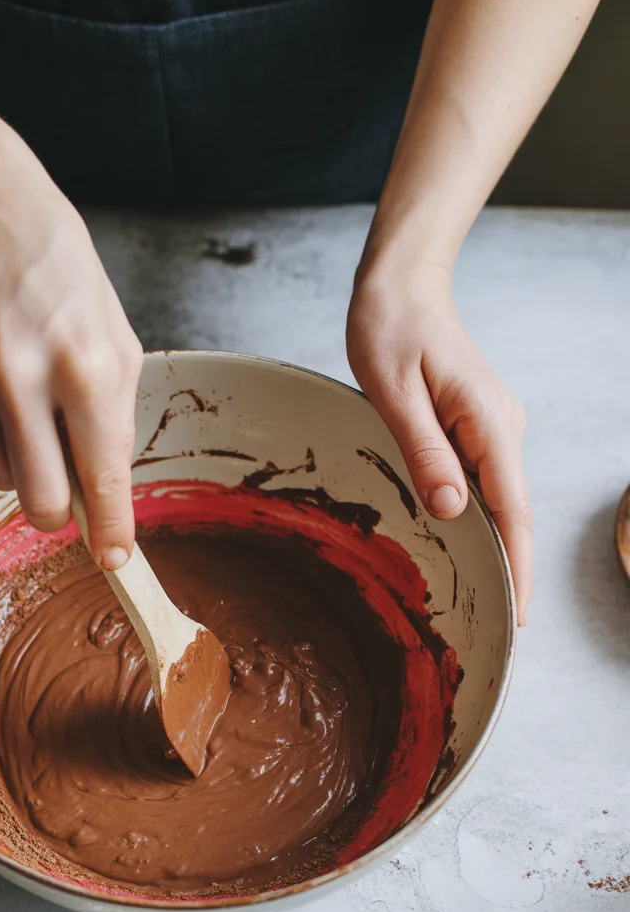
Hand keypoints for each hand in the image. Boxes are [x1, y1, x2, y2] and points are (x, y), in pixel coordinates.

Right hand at [0, 126, 142, 568]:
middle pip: (42, 505)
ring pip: (0, 479)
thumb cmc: (56, 269)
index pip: (102, 477)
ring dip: (21, 461)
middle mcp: (19, 379)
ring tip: (27, 402)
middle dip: (61, 511)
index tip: (115, 558)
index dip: (112, 529)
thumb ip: (114, 418)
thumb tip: (105, 491)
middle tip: (69, 490)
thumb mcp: (115, 335)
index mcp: (82, 365)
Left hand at [347, 262, 530, 624]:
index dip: (519, 565)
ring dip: (491, 544)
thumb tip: (453, 509)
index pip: (514, 508)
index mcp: (487, 421)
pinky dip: (474, 515)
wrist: (402, 284)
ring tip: (476, 598)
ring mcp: (491, 426)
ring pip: (497, 497)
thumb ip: (424, 451)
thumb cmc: (391, 328)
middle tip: (497, 627)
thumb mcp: (394, 392)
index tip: (520, 614)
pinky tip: (455, 541)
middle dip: (510, 568)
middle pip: (513, 511)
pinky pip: (480, 479)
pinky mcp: (475, 425)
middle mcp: (501, 427)